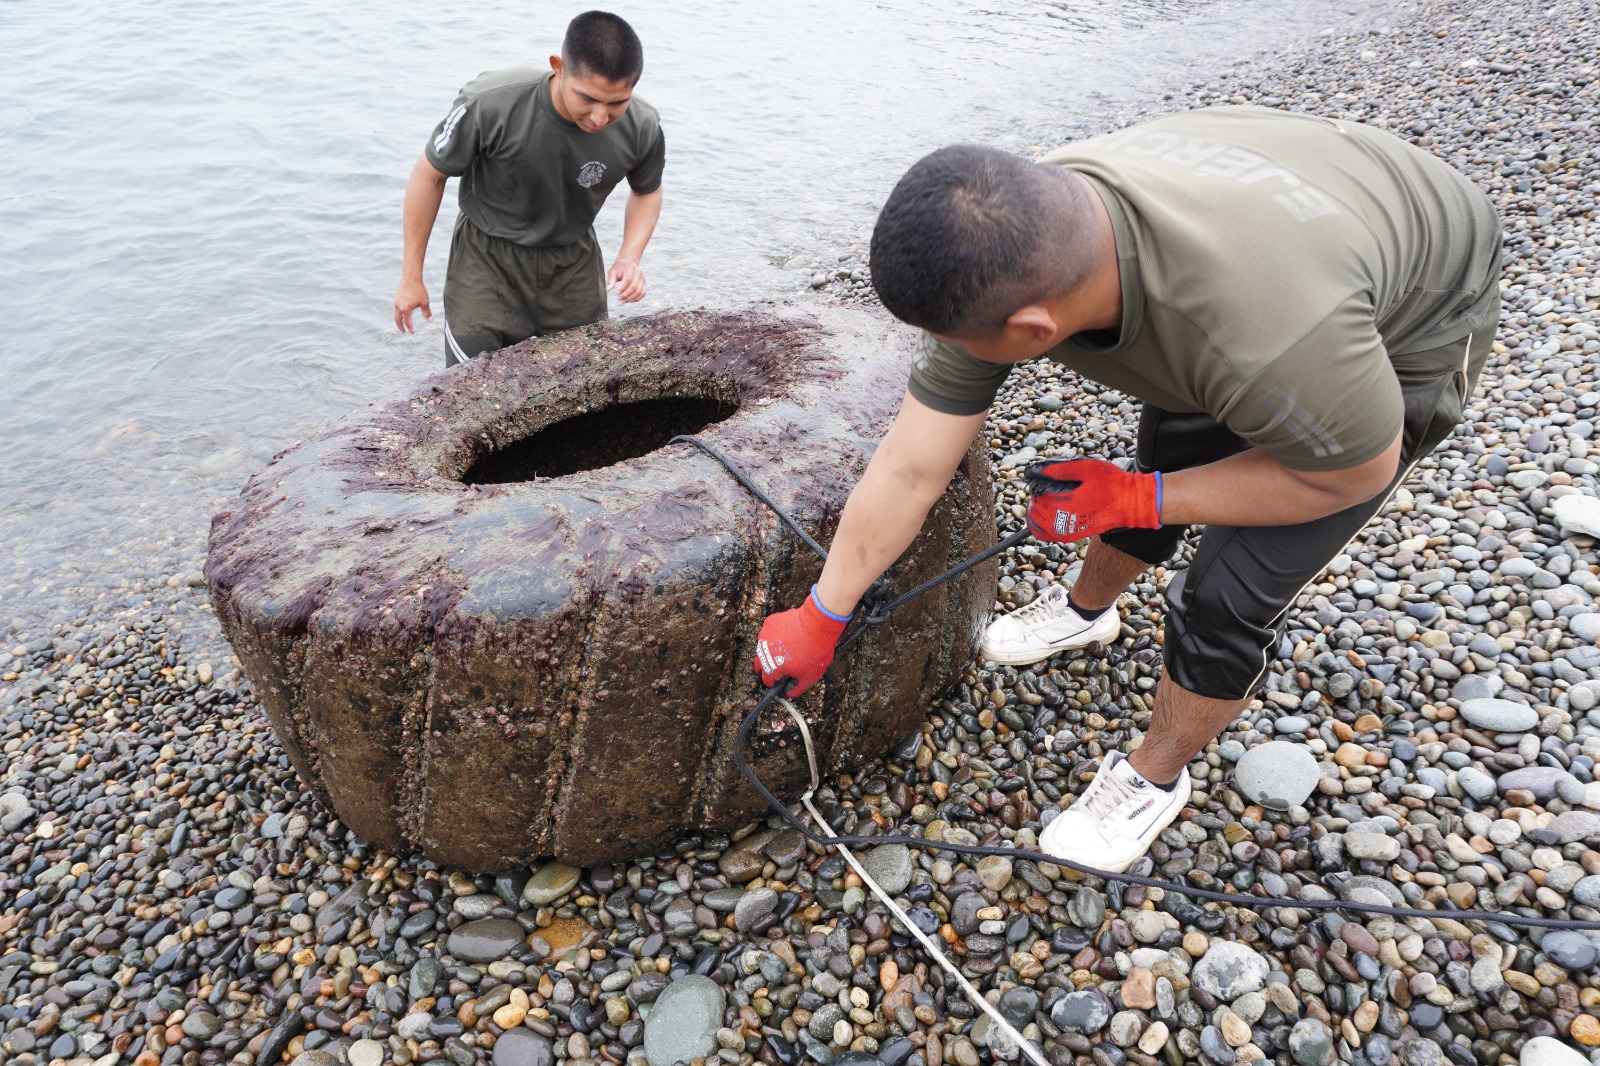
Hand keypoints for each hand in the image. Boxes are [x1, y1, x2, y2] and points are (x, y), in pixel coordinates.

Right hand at [395, 276, 431, 331]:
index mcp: (405, 309)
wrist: (411, 277)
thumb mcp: (425, 302)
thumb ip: (427, 312)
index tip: (412, 332)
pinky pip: (397, 308)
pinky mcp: (397, 297)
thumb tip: (430, 320)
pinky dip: (399, 313)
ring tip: (402, 323)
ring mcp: (396, 301)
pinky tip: (403, 313)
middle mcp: (399, 306)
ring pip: (396, 314)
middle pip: (397, 320)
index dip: (410, 328)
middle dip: (400, 326)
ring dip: (399, 320)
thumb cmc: (418, 289)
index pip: (407, 322)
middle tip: (403, 331)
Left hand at [606, 258, 646, 302]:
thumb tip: (607, 290)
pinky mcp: (644, 283)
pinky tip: (630, 300)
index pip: (628, 280)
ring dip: (631, 298)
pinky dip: (637, 298)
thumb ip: (611, 280)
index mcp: (630, 268)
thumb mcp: (613, 272)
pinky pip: (643, 293)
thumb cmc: (619, 268)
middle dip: (626, 295)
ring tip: (623, 301)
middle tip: (619, 298)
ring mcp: (642, 278)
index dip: (623, 288)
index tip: (617, 293)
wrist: (627, 263)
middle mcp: (638, 272)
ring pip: (639, 291)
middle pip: (634, 287)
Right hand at [754, 586, 850, 695]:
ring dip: (771, 651)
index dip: (775, 682)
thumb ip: (797, 689)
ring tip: (787, 649)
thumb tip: (789, 693)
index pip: (767, 680)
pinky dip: (776, 636)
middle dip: (769, 668)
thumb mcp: (810, 677)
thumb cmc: (815, 650)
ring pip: (763, 648)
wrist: (818, 624)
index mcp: (771, 667)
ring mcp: (764, 635)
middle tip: (782, 666)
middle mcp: (763, 652)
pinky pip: (769, 632)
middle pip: (759, 664)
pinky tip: (788, 636)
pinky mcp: (770, 622)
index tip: (782, 680)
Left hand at [1024, 458, 1161, 542]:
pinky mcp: (1071, 536)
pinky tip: (1043, 517)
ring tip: (1044, 502)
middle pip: (1035, 510)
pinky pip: (1046, 535)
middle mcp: (1061, 521)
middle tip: (1045, 489)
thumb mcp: (1086, 469)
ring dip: (1035, 512)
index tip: (1044, 480)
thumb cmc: (1111, 484)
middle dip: (1036, 499)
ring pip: (1036, 524)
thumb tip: (1037, 470)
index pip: (1037, 496)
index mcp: (1063, 503)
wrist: (1130, 504)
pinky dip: (1039, 526)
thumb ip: (1060, 470)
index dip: (1037, 486)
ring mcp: (1065, 532)